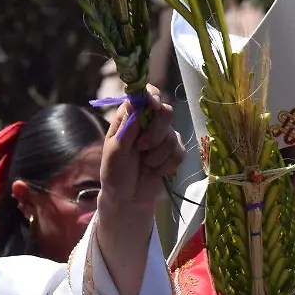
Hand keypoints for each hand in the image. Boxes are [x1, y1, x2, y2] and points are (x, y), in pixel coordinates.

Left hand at [96, 85, 185, 220]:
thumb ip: (126, 128)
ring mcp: (163, 137)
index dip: (153, 96)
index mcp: (130, 117)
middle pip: (165, 112)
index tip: (154, 105)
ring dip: (158, 154)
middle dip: (156, 132)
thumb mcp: (114, 152)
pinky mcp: (174, 153)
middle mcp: (148, 123)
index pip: (145, 95)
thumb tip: (134, 102)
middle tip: (142, 147)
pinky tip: (156, 171)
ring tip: (145, 164)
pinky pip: (179, 152)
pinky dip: (166, 165)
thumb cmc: (115, 174)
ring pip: (173, 135)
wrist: (128, 199)